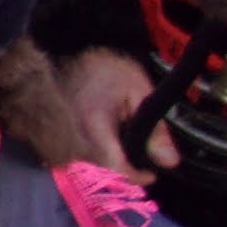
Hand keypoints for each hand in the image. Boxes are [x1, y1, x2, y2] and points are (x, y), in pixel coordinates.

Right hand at [60, 47, 181, 173]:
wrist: (72, 49)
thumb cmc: (107, 68)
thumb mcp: (141, 93)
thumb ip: (156, 129)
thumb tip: (169, 162)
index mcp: (94, 126)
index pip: (114, 168)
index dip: (135, 177)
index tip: (152, 174)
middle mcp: (72, 135)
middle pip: (99, 172)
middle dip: (122, 173)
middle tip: (143, 166)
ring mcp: (61, 135)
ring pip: (86, 166)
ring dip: (108, 166)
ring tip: (127, 155)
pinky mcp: (56, 133)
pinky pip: (76, 156)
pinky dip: (95, 157)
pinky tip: (108, 146)